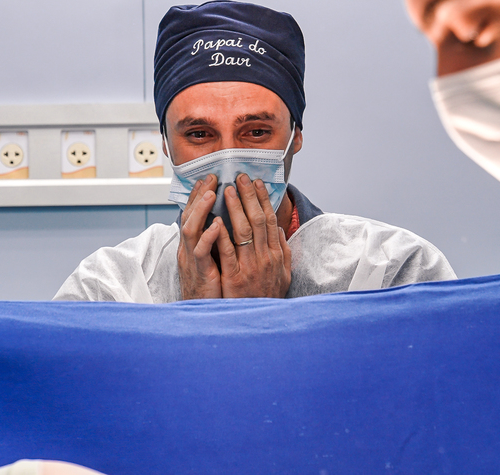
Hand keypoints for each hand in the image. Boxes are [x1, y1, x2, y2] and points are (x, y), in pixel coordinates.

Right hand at [177, 174, 223, 299]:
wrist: (203, 314)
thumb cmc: (211, 288)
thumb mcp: (214, 260)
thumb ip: (218, 242)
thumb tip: (227, 225)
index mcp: (194, 244)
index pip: (195, 213)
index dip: (201, 195)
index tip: (210, 178)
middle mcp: (189, 249)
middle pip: (190, 215)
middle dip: (199, 195)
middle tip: (210, 178)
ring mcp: (192, 260)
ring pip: (191, 229)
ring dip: (201, 211)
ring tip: (211, 194)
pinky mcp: (200, 273)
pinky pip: (201, 253)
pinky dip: (208, 237)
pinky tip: (217, 226)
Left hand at [216, 173, 292, 297]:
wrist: (261, 322)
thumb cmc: (269, 298)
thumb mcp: (284, 275)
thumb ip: (283, 252)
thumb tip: (280, 231)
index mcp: (276, 255)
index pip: (269, 220)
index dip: (263, 200)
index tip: (257, 183)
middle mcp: (265, 258)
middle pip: (257, 220)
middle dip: (248, 196)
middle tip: (240, 177)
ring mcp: (250, 267)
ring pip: (242, 230)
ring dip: (235, 208)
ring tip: (226, 190)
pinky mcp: (234, 278)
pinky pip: (227, 252)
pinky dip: (221, 234)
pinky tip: (215, 220)